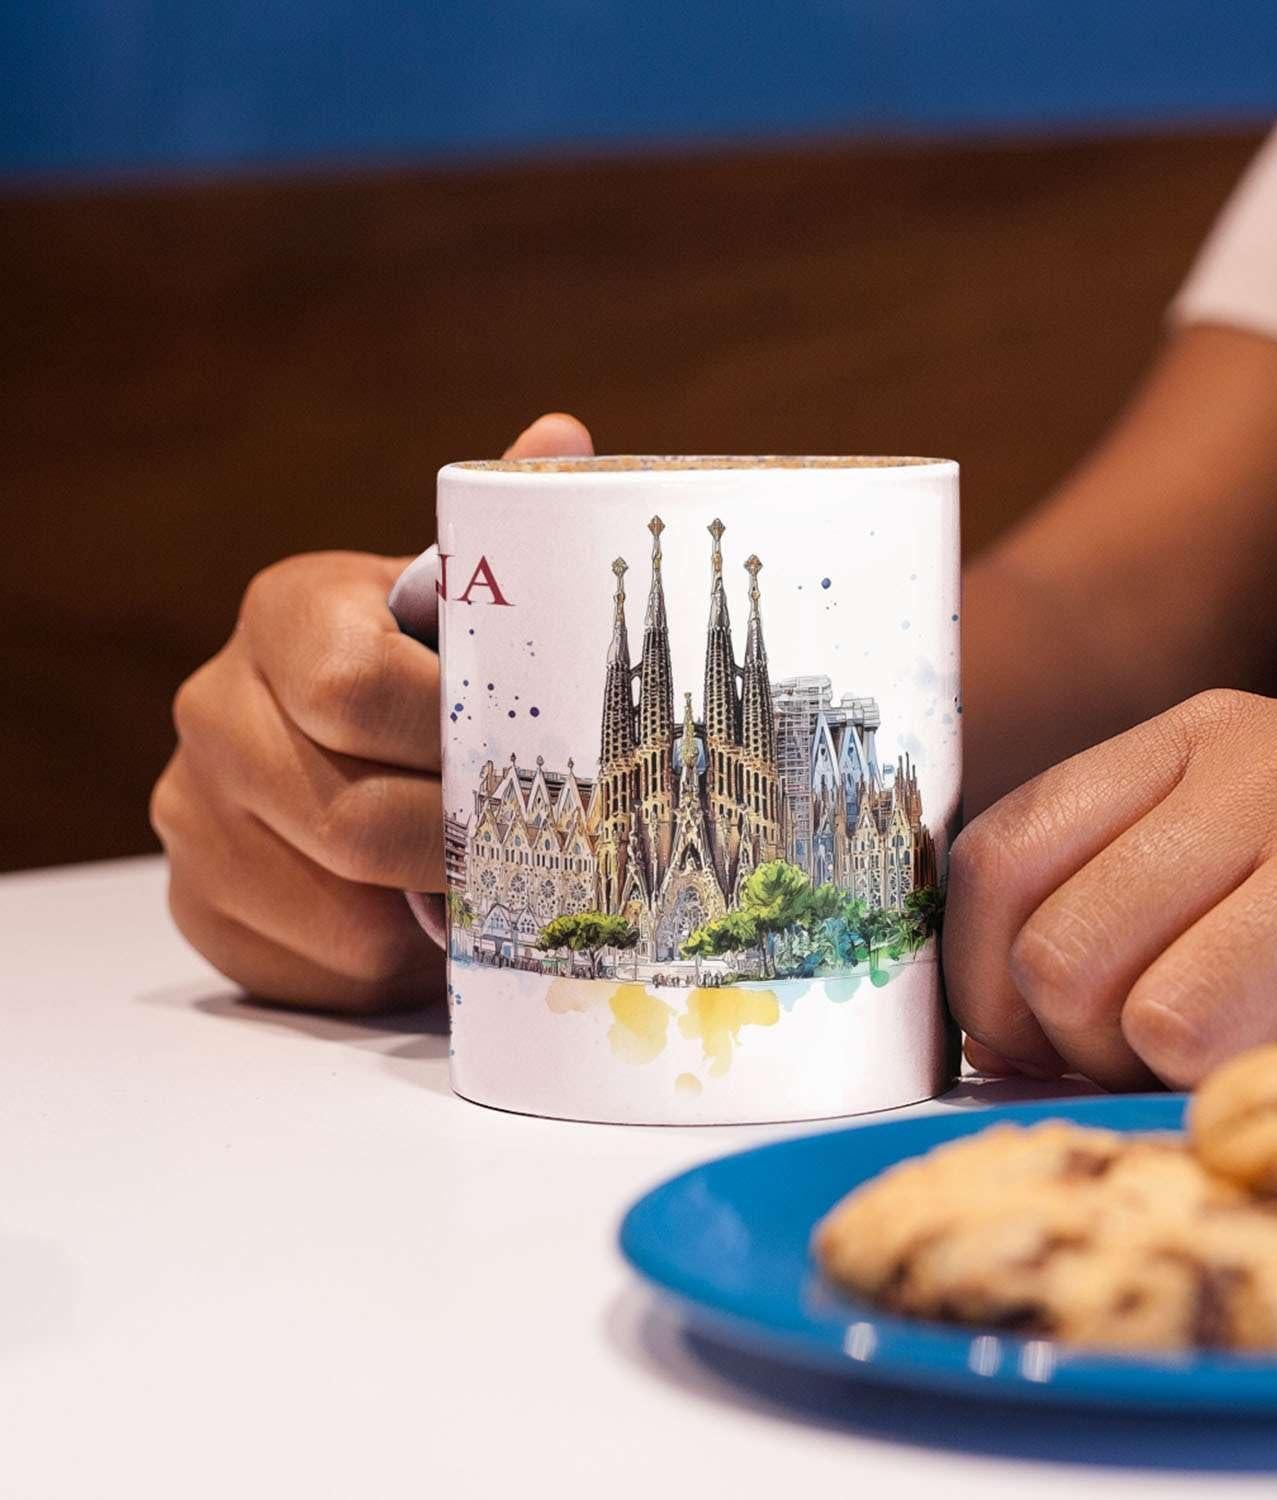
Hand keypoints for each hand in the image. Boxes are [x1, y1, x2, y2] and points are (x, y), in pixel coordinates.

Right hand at [151, 413, 593, 1009]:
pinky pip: (313, 961)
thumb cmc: (430, 675)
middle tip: (539, 852)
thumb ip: (506, 535)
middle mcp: (216, 706)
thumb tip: (565, 435)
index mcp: (287, 613)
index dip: (456, 739)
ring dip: (432, 906)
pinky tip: (423, 915)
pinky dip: (390, 955)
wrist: (346, 753)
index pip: (359, 686)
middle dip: (462, 845)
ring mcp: (193, 809)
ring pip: (340, 900)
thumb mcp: (463, 607)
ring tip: (491, 882)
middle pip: (352, 814)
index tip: (531, 762)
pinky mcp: (198, 900)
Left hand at [944, 690, 1276, 1088]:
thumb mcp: (1238, 819)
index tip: (1023, 1032)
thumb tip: (992, 1041)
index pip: (1000, 859)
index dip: (980, 979)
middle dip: (1089, 1049)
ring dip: (1195, 1080)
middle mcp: (1272, 771)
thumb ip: (1112, 894)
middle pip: (1065, 962)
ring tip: (1259, 1045)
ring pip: (1170, 1029)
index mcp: (1192, 737)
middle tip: (1160, 1051)